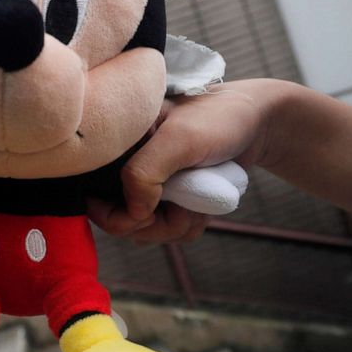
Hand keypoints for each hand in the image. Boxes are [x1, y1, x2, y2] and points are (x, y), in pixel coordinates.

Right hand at [89, 80, 272, 242]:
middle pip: (123, 224)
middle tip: (185, 200)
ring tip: (200, 194)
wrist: (257, 123)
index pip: (95, 198)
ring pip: (148, 232)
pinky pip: (170, 231)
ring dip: (179, 223)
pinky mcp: (169, 200)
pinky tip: (205, 200)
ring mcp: (148, 186)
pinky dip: (191, 223)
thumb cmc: (218, 119)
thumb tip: (133, 213)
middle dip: (159, 222)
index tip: (150, 211)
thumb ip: (144, 174)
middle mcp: (126, 167)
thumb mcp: (178, 140)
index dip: (121, 216)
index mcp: (116, 147)